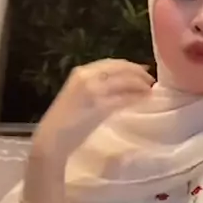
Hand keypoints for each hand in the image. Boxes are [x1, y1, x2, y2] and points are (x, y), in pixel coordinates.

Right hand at [32, 59, 154, 162]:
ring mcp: (94, 92)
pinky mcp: (100, 108)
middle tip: (150, 80)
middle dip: (138, 73)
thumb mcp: (78, 95)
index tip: (142, 70)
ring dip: (140, 85)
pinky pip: (123, 99)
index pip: (111, 63)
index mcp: (81, 73)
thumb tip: (119, 84)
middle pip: (120, 69)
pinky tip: (143, 99)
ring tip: (150, 90)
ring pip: (124, 82)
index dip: (129, 65)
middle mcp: (87, 77)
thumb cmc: (65, 120)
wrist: (52, 139)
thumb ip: (96, 87)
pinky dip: (136, 97)